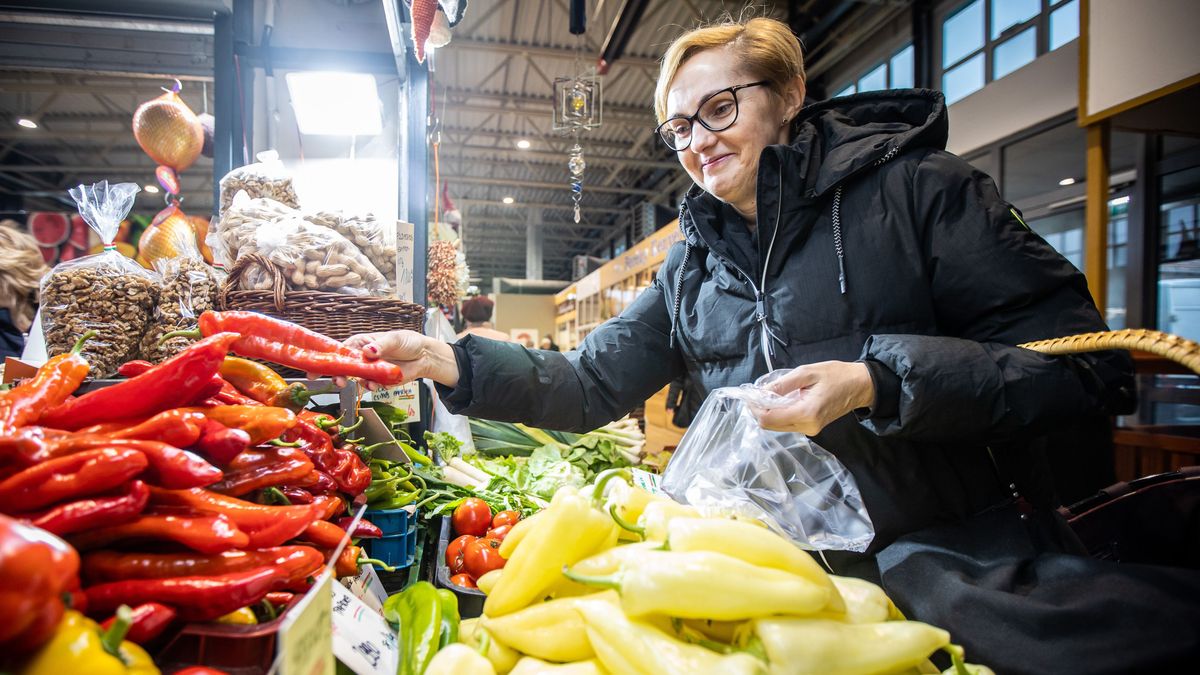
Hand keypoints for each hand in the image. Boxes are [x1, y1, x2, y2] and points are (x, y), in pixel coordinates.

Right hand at [307, 330, 459, 388]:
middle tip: (338, 381)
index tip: (316, 368)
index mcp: (361, 343)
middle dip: (339, 375)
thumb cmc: (407, 342)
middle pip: (344, 368)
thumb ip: (381, 346)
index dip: (328, 358)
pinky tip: (376, 385)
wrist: (423, 356)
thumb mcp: (394, 339)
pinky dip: (372, 387)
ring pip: (356, 379)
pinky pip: (370, 386)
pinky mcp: (379, 381)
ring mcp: (369, 371)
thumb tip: (368, 351)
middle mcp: (362, 358)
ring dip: (358, 382)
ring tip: (367, 382)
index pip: (340, 350)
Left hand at [754, 361, 874, 435]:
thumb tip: (760, 392)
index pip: (768, 419)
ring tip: (770, 393)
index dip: (754, 408)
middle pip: (770, 425)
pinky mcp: (811, 428)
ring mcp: (810, 430)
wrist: (860, 385)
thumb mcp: (807, 372)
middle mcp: (806, 427)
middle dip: (759, 409)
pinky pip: (787, 423)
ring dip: (769, 411)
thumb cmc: (836, 375)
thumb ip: (782, 384)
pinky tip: (782, 399)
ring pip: (777, 425)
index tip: (750, 394)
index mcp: (806, 413)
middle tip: (757, 392)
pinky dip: (779, 412)